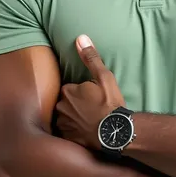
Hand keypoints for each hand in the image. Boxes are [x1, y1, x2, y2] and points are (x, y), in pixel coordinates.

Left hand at [55, 35, 125, 149]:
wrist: (116, 132)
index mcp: (67, 91)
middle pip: (65, 102)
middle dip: (75, 104)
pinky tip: (86, 130)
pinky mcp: (67, 138)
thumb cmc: (110, 103)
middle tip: (91, 108)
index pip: (69, 88)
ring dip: (74, 117)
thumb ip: (90, 58)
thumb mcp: (104, 77)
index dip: (81, 91)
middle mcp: (60, 107)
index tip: (92, 96)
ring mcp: (63, 124)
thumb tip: (80, 38)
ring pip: (66, 116)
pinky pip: (67, 131)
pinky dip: (75, 130)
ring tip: (90, 120)